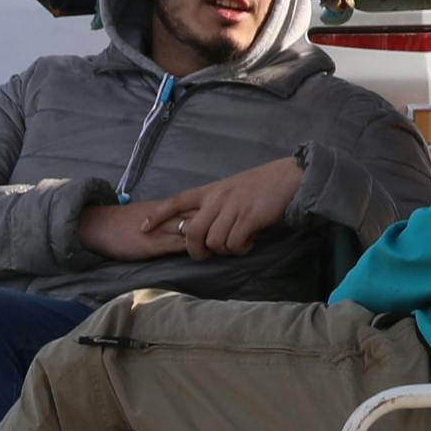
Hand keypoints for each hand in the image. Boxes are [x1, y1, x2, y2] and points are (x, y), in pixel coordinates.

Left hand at [79, 159, 303, 264]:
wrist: (287, 177)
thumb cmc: (259, 185)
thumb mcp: (231, 190)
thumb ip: (215, 207)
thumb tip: (204, 232)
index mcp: (210, 190)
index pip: (177, 201)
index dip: (159, 215)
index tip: (143, 228)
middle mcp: (217, 198)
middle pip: (193, 232)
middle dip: (197, 250)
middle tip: (208, 254)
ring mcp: (233, 208)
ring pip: (214, 241)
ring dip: (225, 250)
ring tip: (238, 242)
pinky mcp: (249, 217)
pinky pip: (235, 243)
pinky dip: (241, 248)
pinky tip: (250, 241)